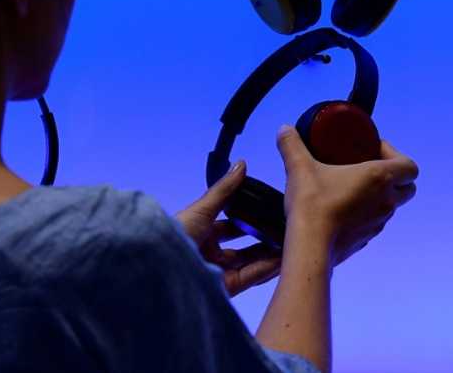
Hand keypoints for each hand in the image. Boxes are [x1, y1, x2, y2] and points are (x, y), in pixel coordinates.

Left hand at [175, 161, 281, 295]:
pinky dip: (268, 268)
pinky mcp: (225, 288)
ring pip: (249, 263)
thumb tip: (242, 164)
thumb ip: (225, 190)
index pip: (228, 227)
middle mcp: (208, 254)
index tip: (268, 212)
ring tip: (291, 243)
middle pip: (242, 247)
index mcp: (198, 234)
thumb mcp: (201, 209)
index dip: (248, 220)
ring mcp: (217, 272)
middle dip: (263, 240)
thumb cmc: (175, 236)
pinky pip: (250, 277)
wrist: (161, 269)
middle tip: (284, 230)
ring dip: (270, 254)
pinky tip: (284, 258)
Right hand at [276, 125, 418, 264]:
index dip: (396, 155)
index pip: (410, 166)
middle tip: (369, 166)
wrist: (311, 247)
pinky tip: (344, 208)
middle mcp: (386, 201)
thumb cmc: (312, 205)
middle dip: (394, 176)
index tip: (374, 150)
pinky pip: (375, 222)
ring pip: (392, 206)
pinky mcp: (367, 239)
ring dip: (381, 195)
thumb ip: (291, 145)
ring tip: (354, 186)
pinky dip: (367, 213)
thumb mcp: (299, 168)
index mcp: (380, 178)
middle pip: (407, 187)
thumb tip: (284, 129)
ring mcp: (379, 223)